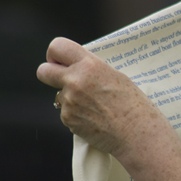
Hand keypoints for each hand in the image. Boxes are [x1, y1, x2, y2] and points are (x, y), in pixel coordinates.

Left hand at [37, 38, 156, 157]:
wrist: (137, 133)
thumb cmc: (133, 104)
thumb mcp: (115, 76)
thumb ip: (92, 70)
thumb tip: (76, 68)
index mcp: (89, 65)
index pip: (57, 47)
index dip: (55, 54)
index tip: (60, 61)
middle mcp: (75, 81)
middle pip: (43, 71)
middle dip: (49, 74)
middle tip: (61, 79)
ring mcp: (69, 102)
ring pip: (59, 95)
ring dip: (71, 99)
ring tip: (95, 107)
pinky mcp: (68, 120)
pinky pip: (66, 113)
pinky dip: (77, 115)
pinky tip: (95, 119)